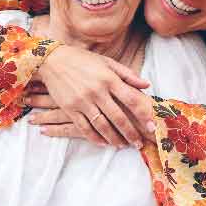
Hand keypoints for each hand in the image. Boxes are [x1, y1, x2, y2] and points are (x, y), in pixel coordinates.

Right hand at [31, 46, 155, 147]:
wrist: (53, 60)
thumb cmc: (82, 60)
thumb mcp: (107, 62)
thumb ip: (127, 74)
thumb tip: (147, 85)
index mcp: (109, 78)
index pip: (131, 100)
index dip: (143, 115)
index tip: (152, 127)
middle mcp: (97, 91)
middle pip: (118, 117)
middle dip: (130, 133)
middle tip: (139, 144)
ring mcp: (83, 101)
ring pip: (102, 125)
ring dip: (114, 138)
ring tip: (122, 145)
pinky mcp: (70, 108)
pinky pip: (84, 127)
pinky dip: (94, 137)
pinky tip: (103, 143)